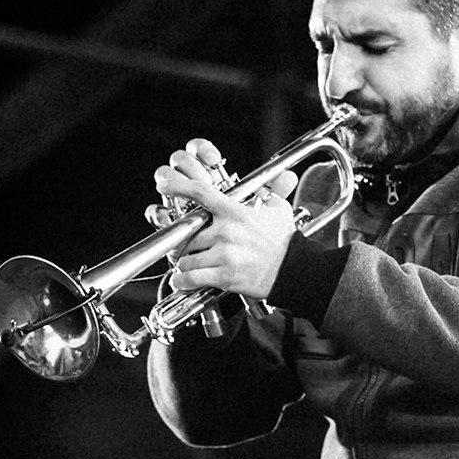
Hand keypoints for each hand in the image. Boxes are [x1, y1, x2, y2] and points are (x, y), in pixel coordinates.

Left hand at [152, 138, 300, 301]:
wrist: (294, 270)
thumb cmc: (285, 242)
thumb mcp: (279, 210)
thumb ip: (272, 193)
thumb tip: (282, 177)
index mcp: (234, 212)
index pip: (200, 193)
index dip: (179, 186)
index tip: (165, 185)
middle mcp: (225, 232)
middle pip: (188, 233)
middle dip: (185, 242)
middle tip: (186, 247)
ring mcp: (224, 255)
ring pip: (186, 258)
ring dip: (185, 263)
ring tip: (189, 265)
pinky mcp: (224, 276)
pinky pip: (192, 278)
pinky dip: (183, 281)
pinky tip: (182, 281)